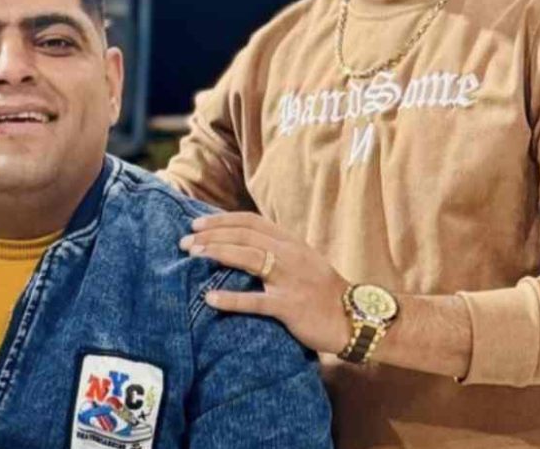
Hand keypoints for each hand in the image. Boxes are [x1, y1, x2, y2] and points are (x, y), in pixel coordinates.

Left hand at [180, 211, 351, 354]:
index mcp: (291, 242)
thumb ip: (275, 250)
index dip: (221, 220)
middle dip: (212, 235)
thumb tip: (239, 244)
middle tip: (185, 242)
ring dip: (218, 253)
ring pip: (250, 258)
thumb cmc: (322, 291)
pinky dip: (231, 299)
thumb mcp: (302, 261)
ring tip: (193, 255)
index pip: (250, 221)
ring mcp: (291, 279)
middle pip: (245, 235)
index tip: (196, 224)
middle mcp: (290, 255)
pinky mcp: (291, 306)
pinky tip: (210, 298)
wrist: (354, 319)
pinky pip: (257, 301)